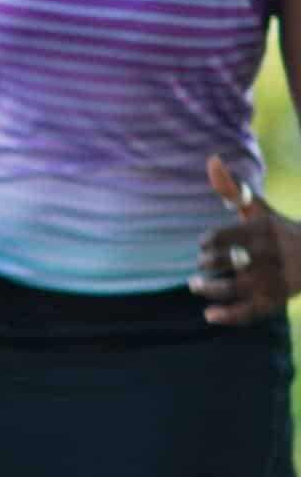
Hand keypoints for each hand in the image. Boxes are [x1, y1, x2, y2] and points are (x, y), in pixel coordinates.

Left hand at [191, 156, 299, 324]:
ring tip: (195, 284)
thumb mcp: (258, 210)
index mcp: (260, 231)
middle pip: (222, 262)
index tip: (207, 244)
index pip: (216, 238)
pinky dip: (227, 317)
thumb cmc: (280, 232)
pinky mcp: (275, 301)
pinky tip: (208, 315)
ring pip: (231, 288)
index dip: (206, 242)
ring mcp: (272, 280)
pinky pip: (248, 313)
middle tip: (202, 265)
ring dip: (208, 288)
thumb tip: (211, 159)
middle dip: (206, 263)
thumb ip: (232, 188)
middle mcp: (267, 256)